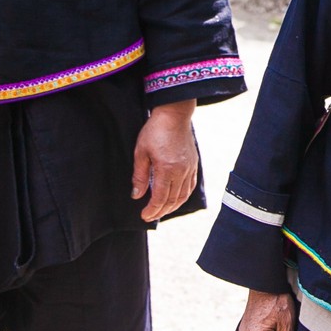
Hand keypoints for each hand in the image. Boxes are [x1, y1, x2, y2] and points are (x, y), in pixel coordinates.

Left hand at [132, 100, 198, 221]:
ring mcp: (189, 168)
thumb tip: (137, 195)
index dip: (152, 210)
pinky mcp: (194, 164)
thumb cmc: (155, 131)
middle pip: (172, 200)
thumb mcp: (141, 152)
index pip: (160, 198)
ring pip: (183, 195)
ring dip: (172, 206)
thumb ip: (139, 176)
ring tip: (162, 211)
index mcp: (166, 169)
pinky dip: (183, 196)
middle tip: (150, 216)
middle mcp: (181, 171)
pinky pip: (190, 186)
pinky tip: (176, 199)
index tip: (144, 215)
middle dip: (161, 211)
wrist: (175, 114)